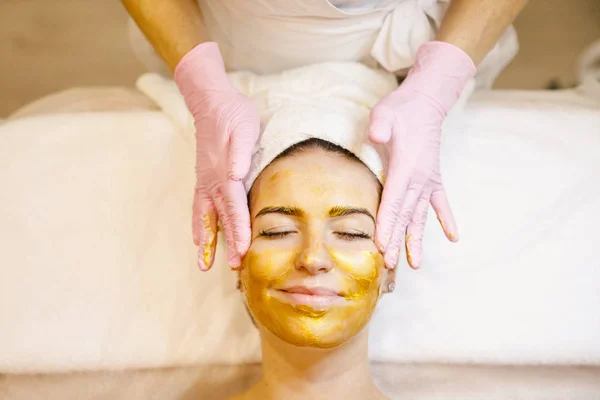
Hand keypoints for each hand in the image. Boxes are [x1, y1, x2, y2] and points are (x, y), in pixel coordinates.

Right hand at [175, 43, 259, 270]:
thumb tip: (235, 174)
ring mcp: (205, 182)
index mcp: (225, 173)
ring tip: (204, 265)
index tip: (243, 250)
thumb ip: (239, 152)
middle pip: (220, 219)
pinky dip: (199, 225)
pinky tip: (200, 239)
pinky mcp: (204, 179)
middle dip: (226, 244)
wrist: (211, 101)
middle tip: (232, 267)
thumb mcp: (244, 128)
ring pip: (206, 217)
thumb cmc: (233, 115)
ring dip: (207, 242)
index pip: (234, 208)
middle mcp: (212, 182)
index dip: (238, 230)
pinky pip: (200, 208)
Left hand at [368, 41, 474, 269]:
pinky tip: (454, 237)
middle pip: (405, 215)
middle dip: (396, 240)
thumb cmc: (401, 110)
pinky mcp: (433, 177)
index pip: (393, 201)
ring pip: (420, 216)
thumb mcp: (385, 114)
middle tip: (389, 264)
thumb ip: (381, 127)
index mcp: (405, 167)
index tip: (382, 245)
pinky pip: (440, 203)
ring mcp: (428, 180)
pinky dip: (446, 219)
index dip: (387, 224)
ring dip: (416, 239)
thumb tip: (375, 134)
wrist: (426, 102)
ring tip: (416, 265)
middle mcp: (419, 178)